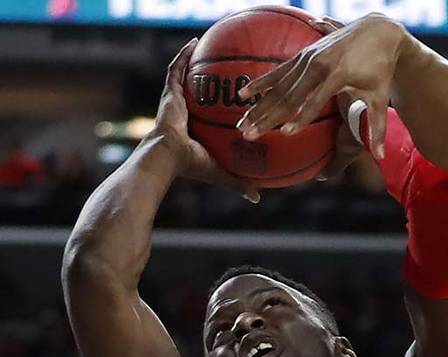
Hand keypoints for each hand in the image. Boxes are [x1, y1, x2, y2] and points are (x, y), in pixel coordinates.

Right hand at [150, 39, 259, 201]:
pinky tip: (194, 42)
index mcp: (193, 129)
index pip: (205, 113)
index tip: (227, 96)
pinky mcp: (169, 92)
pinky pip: (177, 68)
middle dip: (203, 77)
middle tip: (217, 66)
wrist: (167, 157)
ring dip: (192, 59)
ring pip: (183, 75)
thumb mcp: (220, 173)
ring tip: (203, 44)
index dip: (213, 104)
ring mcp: (174, 100)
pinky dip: (184, 55)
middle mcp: (182, 112)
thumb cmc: (191, 166)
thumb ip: (238, 183)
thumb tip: (257, 198)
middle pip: (194, 90)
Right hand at [236, 12, 406, 158]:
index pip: (315, 101)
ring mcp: (308, 57)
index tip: (286, 133)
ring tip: (242, 122)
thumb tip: (381, 157)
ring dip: (259, 104)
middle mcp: (318, 65)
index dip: (301, 117)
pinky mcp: (303, 54)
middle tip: (249, 134)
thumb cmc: (380, 69)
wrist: (377, 32)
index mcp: (337, 75)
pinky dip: (261, 83)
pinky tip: (244, 94)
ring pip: (278, 85)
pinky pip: (278, 71)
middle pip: (288, 95)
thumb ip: (377, 127)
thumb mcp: (380, 97)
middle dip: (267, 116)